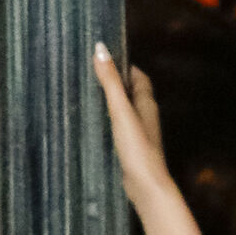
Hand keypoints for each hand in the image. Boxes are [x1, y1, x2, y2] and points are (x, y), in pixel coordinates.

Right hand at [92, 41, 169, 201]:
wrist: (146, 185)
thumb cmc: (137, 147)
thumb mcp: (120, 111)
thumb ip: (110, 82)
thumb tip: (100, 48)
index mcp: (147, 103)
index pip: (139, 77)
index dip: (125, 66)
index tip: (105, 58)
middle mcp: (146, 116)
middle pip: (132, 92)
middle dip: (115, 82)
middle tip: (92, 74)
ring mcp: (140, 133)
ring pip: (126, 110)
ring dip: (111, 102)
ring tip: (88, 94)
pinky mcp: (132, 147)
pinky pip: (120, 126)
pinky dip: (109, 120)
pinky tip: (95, 123)